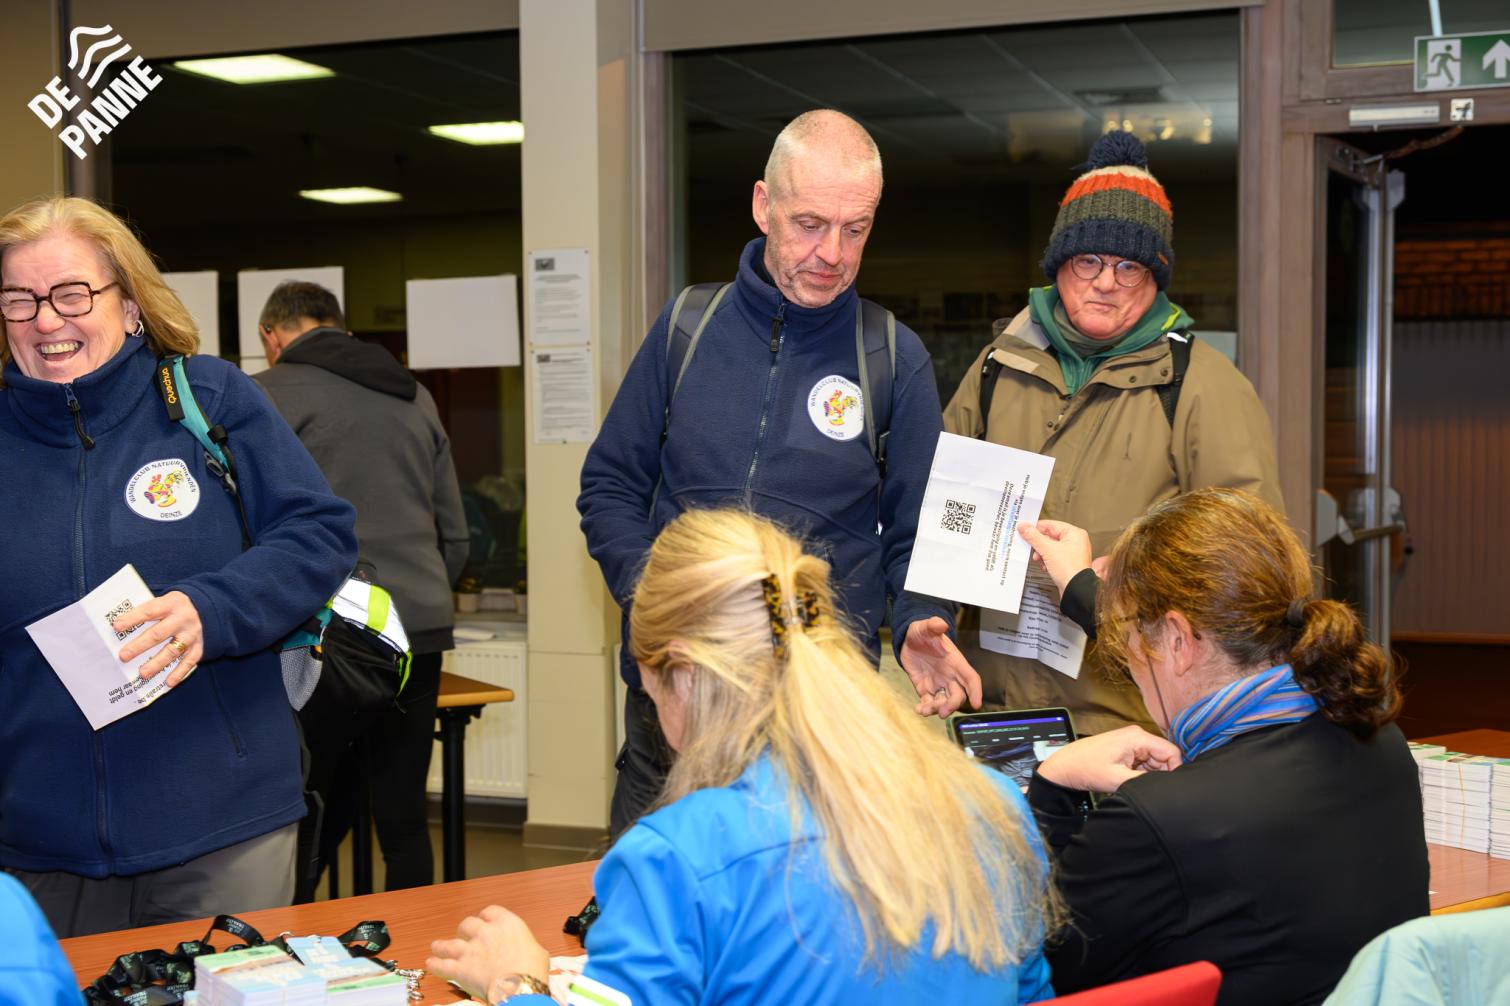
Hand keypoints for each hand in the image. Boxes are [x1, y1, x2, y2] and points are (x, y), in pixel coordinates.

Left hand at [113, 590, 202, 686]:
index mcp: (171, 604)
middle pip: (158, 633)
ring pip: (172, 651)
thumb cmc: (175, 607)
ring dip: (157, 663)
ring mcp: (192, 634)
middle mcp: (183, 619)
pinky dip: (179, 673)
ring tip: (143, 673)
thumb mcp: (165, 601)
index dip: (133, 618)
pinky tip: (167, 682)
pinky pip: (189, 662)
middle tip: (124, 656)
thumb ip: (148, 611)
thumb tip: (119, 627)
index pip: (149, 611)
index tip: (116, 626)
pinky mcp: (199, 647)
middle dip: (140, 646)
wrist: (208, 608)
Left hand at [427, 905, 550, 1002]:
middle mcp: (486, 932)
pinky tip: (431, 963)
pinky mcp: (460, 969)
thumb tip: (529, 953)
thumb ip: (527, 947)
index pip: (490, 911)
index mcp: (507, 923)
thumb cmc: (532, 970)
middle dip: (463, 930)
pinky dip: (435, 965)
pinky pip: (442, 965)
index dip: (484, 917)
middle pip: (467, 924)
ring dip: (441, 945)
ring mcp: (471, 950)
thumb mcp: (538, 951)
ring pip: (449, 944)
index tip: (483, 921)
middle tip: (463, 936)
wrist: (520, 987)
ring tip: (436, 946)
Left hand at [900, 616, 982, 718]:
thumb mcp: (925, 627)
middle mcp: (950, 676)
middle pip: (958, 695)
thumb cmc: (922, 633)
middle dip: (952, 705)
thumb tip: (940, 624)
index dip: (976, 691)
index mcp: (955, 663)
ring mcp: (938, 684)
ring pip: (944, 702)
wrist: (909, 640)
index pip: (971, 678)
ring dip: (937, 709)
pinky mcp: (925, 689)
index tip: (977, 704)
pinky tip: (918, 709)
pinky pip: (928, 703)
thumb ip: (933, 625)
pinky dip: (925, 709)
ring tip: (924, 710)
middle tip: (942, 712)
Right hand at [1018, 520, 1093, 594]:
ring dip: (1042, 553)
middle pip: (1050, 536)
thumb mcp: (1047, 550)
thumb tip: (1024, 527)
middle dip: (1039, 544)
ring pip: (1051, 547)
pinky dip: (1047, 560)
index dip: (1036, 528)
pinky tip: (1045, 566)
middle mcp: (1076, 541)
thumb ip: (1034, 537)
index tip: (1024, 530)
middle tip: (1031, 548)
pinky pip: (1054, 557)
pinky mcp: (1069, 563)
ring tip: (1039, 559)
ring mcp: (1073, 552)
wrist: (1076, 590)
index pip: (1050, 525)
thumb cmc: (1069, 570)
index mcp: (1074, 533)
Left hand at [1036, 725, 1182, 792]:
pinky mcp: (1127, 750)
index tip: (1167, 786)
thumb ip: (1146, 782)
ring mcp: (1132, 743)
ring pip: (1155, 762)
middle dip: (1159, 774)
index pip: (1172, 752)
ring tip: (1131, 782)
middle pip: (1164, 757)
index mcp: (1137, 737)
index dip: (1174, 770)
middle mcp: (1137, 736)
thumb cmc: (1086, 769)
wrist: (1066, 767)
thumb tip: (1166, 785)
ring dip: (1149, 775)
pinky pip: (1144, 763)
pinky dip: (1141, 774)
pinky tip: (1127, 780)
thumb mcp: (1119, 780)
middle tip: (1143, 786)